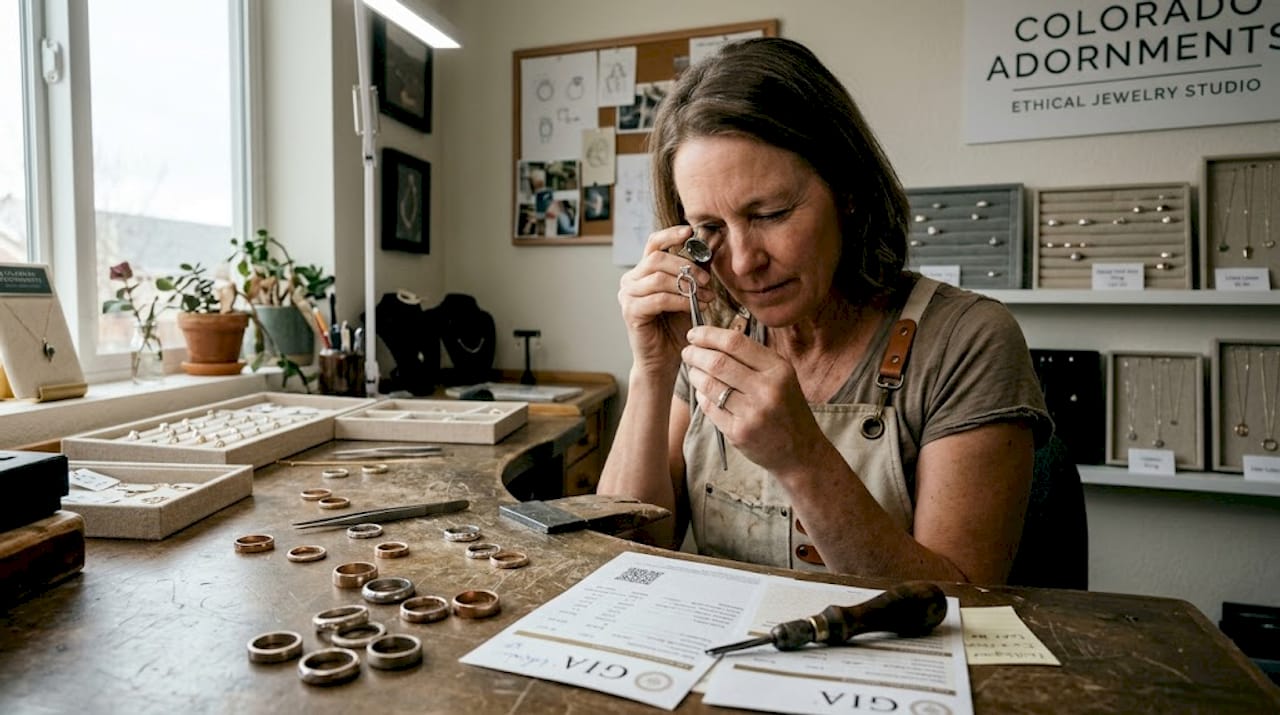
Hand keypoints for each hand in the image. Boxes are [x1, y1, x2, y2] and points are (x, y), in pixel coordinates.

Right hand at [618, 225, 713, 373]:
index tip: (689, 231)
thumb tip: (712, 240)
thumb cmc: (676, 327)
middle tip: (707, 280)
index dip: (670, 235)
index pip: (653, 244)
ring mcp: (627, 296)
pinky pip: (658, 299)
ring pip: (657, 278)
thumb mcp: (690, 293)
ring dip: (686, 285)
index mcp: (643, 272)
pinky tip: (693, 307)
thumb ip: (696, 269)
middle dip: (685, 266)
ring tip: (705, 296)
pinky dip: (679, 301)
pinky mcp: (630, 312)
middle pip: (656, 259)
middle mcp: (630, 280)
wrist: (665, 359)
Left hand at [681, 325, 826, 472]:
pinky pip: (709, 407)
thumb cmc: (786, 407)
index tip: (694, 334)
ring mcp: (753, 413)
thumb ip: (752, 358)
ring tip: (693, 371)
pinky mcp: (739, 432)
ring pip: (709, 385)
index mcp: (779, 369)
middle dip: (695, 354)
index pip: (735, 342)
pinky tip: (703, 392)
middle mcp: (767, 389)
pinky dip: (701, 396)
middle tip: (687, 353)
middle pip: (718, 362)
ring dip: (695, 375)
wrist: (800, 450)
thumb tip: (712, 339)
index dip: (709, 335)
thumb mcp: (781, 376)